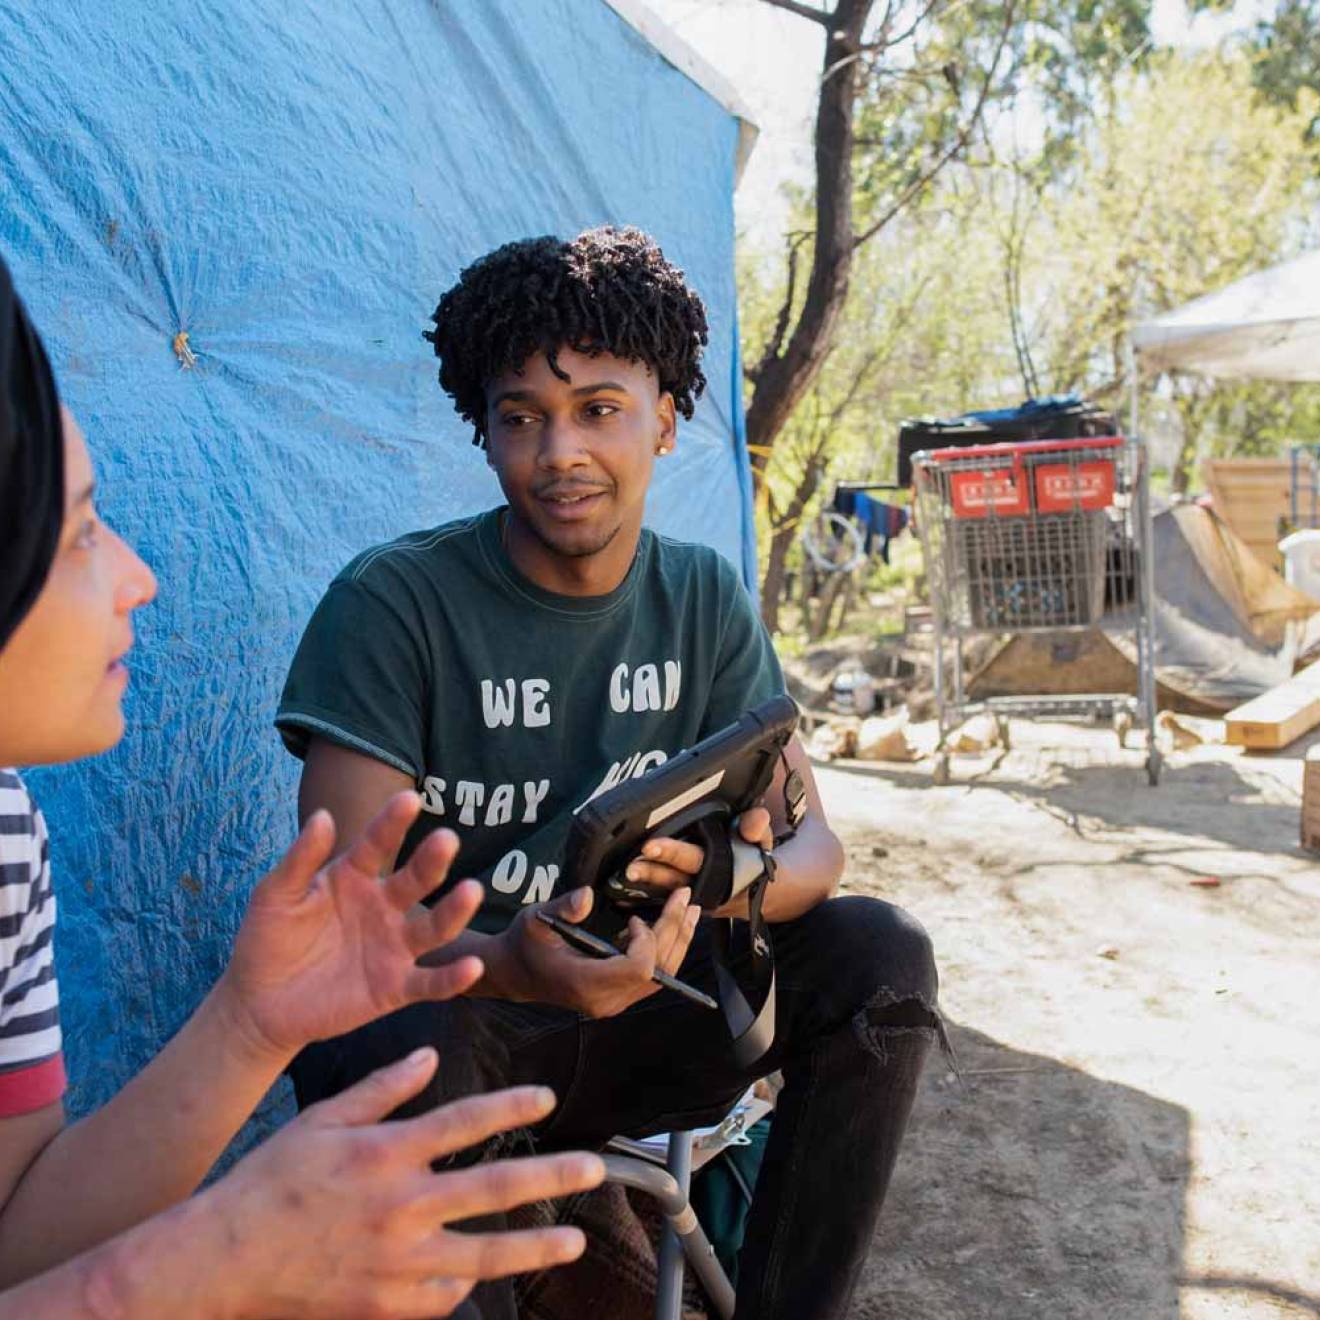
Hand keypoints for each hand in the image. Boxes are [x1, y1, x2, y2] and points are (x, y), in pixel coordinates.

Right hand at [203, 1048, 604, 1318]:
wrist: (222, 1262)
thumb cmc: (269, 1182)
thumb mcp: (322, 1119)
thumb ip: (381, 1088)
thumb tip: (430, 1054)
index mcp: (384, 1152)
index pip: (464, 1122)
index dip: (510, 1107)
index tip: (547, 1098)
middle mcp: (399, 1205)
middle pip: (493, 1189)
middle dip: (551, 1177)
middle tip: (595, 1168)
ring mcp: (395, 1261)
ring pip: (483, 1253)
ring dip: (534, 1245)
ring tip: (571, 1240)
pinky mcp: (385, 1304)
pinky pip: (443, 1295)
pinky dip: (468, 1284)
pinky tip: (490, 1276)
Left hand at [221, 793, 485, 1058]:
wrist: (258, 1003)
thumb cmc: (267, 939)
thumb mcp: (276, 895)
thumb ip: (300, 859)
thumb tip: (323, 815)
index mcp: (354, 877)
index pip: (378, 843)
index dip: (393, 822)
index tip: (409, 798)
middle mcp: (383, 906)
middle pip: (415, 880)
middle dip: (432, 860)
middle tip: (446, 839)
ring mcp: (393, 947)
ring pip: (432, 927)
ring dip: (454, 910)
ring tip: (472, 891)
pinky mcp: (395, 987)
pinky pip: (429, 982)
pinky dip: (452, 977)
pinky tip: (472, 967)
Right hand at [500, 886, 700, 1018]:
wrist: (515, 973)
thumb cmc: (525, 942)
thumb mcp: (537, 919)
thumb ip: (564, 908)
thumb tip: (587, 895)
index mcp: (585, 983)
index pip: (638, 969)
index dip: (646, 941)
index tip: (633, 918)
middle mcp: (605, 1000)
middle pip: (658, 972)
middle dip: (674, 931)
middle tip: (684, 896)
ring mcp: (613, 1003)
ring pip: (661, 978)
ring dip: (677, 941)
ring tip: (687, 909)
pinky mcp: (617, 998)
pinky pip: (652, 979)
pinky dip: (664, 951)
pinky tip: (668, 926)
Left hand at [624, 807, 772, 915]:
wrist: (756, 890)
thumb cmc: (753, 857)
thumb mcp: (762, 841)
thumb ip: (757, 828)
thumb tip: (756, 819)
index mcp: (721, 869)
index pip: (693, 859)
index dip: (671, 853)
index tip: (649, 846)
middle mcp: (702, 887)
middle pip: (672, 879)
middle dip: (650, 872)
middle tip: (629, 865)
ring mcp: (690, 897)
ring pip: (663, 892)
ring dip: (644, 884)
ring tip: (623, 875)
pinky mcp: (682, 904)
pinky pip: (660, 901)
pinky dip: (642, 898)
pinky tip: (621, 892)